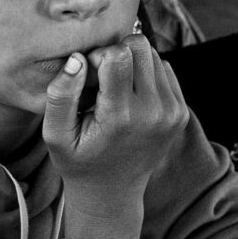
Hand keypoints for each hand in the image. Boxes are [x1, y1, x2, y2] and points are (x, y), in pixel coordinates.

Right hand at [42, 34, 187, 238]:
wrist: (112, 191)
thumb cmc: (79, 160)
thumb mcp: (56, 134)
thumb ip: (60, 95)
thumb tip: (77, 58)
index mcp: (122, 116)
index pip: (118, 54)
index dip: (98, 57)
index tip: (89, 79)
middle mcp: (154, 112)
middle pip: (139, 47)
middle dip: (117, 55)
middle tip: (102, 82)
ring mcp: (173, 112)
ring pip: (153, 55)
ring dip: (132, 64)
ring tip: (115, 91)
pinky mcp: (181, 112)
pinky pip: (164, 69)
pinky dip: (146, 75)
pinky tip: (131, 97)